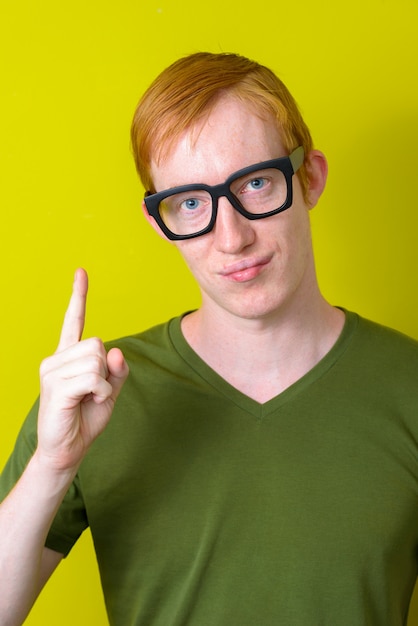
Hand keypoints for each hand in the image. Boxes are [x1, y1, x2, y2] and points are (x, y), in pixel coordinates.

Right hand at [37, 269, 128, 471]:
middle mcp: (56, 359)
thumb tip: (116, 351)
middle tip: (94, 391)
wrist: (68, 449)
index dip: (78, 296)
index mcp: (68, 356)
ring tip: (88, 398)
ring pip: (96, 359)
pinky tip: (87, 402)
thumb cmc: (86, 418)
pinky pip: (93, 377)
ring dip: (103, 383)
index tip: (81, 272)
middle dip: (105, 369)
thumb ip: (117, 370)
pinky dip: (100, 392)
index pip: (73, 320)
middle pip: (98, 343)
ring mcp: (52, 371)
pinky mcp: (55, 387)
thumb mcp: (110, 391)